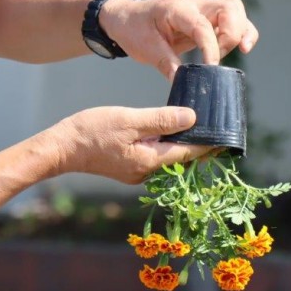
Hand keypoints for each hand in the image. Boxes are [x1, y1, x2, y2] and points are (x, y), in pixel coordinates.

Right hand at [52, 105, 212, 183]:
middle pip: (182, 159)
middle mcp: (147, 173)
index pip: (190, 153)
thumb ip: (162, 119)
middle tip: (218, 129)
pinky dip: (167, 146)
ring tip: (200, 128)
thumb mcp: (129, 120)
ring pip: (169, 159)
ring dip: (184, 146)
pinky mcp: (129, 168)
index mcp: (150, 161)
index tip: (228, 136)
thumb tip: (192, 118)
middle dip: (200, 146)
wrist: (61, 148)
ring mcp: (137, 172)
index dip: (210, 144)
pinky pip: (156, 158)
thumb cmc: (92, 131)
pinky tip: (170, 133)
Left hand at [101, 0, 258, 79]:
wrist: (126, 18)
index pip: (202, 25)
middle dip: (232, 34)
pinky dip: (241, 34)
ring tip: (238, 53)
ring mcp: (203, 10)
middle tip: (218, 58)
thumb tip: (181, 82)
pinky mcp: (207, 20)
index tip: (211, 68)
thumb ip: (165, 63)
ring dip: (241, 33)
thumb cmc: (133, 29)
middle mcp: (194, 5)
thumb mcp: (145, 48)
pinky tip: (241, 49)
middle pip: (230, 8)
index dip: (211, 47)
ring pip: (236, 12)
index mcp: (176, 9)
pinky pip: (233, 22)